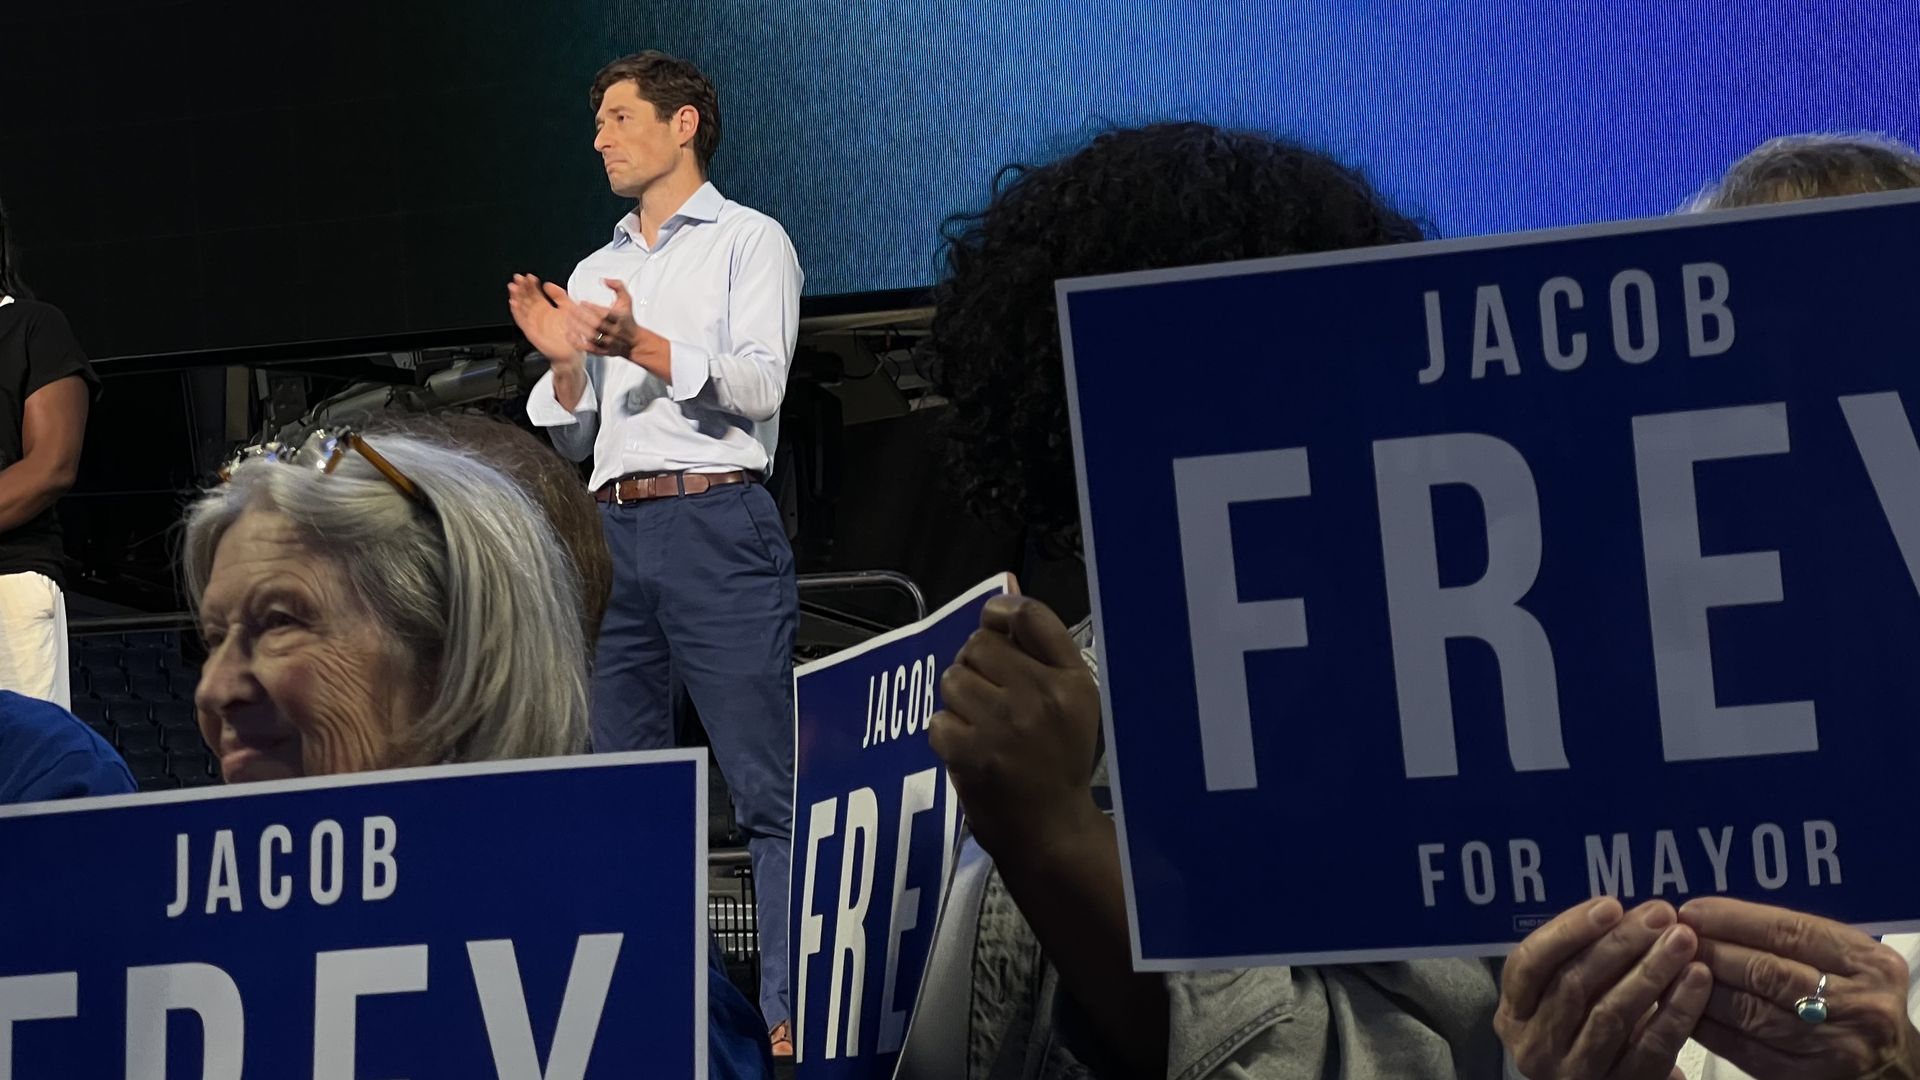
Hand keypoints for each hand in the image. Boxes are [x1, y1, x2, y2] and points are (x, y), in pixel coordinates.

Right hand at [506, 274, 582, 366]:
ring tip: (513, 287)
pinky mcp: (531, 332)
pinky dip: (517, 312)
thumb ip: (559, 295)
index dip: (531, 284)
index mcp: (546, 309)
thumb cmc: (571, 334)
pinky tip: (514, 303)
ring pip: (521, 308)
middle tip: (518, 278)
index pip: (535, 293)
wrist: (572, 354)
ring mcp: (533, 323)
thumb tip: (547, 283)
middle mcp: (538, 315)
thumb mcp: (568, 308)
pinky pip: (522, 321)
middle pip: (526, 298)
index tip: (529, 276)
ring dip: (516, 297)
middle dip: (521, 287)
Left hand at [566, 278, 669, 376]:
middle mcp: (615, 331)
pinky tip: (569, 334)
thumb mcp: (627, 301)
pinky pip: (589, 348)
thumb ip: (618, 286)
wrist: (634, 343)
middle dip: (582, 317)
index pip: (606, 313)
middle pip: (597, 324)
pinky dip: (578, 342)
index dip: (592, 308)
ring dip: (578, 328)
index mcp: (621, 318)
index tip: (582, 302)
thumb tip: (604, 280)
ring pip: (592, 336)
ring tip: (568, 320)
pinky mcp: (603, 351)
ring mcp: (609, 343)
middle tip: (571, 310)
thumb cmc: (627, 319)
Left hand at [928, 593, 1102, 863]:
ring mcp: (1005, 726)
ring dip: (959, 699)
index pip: (1029, 615)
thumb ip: (1038, 644)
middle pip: (979, 644)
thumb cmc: (1060, 760)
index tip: (993, 626)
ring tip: (982, 723)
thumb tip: (1004, 583)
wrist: (1051, 830)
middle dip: (976, 665)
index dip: (999, 612)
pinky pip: (938, 720)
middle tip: (991, 695)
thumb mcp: (1071, 700)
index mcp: (1072, 681)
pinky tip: (971, 750)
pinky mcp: (972, 754)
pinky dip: (947, 735)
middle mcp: (1041, 697)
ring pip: (953, 679)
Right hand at [1496, 897, 1711, 1079]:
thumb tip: (1633, 915)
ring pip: (1611, 1013)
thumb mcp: (1567, 997)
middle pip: (1573, 984)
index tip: (1611, 905)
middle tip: (1660, 914)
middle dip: (1620, 943)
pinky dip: (1677, 1008)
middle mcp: (1534, 1046)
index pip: (1529, 964)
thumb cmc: (1585, 1030)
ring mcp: (1574, 1072)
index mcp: (1514, 1014)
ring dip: (1651, 970)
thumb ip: (1584, 961)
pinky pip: (1651, 1045)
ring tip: (1682, 940)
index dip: (1568, 931)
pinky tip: (1697, 979)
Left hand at [1680, 897, 1918, 1078]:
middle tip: (1670, 940)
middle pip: (1766, 971)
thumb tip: (1714, 917)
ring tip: (1668, 972)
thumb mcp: (1850, 963)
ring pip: (1751, 1012)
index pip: (1790, 931)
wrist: (1897, 1071)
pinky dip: (1709, 1028)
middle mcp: (1859, 1004)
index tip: (1691, 911)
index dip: (1732, 919)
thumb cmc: (1859, 1003)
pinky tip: (1684, 1011)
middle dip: (1710, 953)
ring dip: (1700, 990)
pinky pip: (1746, 1051)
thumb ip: (1796, 940)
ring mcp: (1836, 1047)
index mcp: (1868, 963)